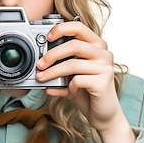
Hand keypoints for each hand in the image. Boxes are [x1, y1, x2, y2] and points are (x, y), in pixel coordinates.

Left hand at [35, 21, 135, 142]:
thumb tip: (38, 65)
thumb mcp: (70, 77)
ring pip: (73, 64)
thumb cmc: (88, 93)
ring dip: (53, 72)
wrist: (104, 115)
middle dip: (52, 54)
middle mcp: (103, 53)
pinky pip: (78, 80)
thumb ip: (58, 68)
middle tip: (40, 64)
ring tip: (42, 78)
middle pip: (74, 45)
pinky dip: (68, 86)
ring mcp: (105, 67)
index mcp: (96, 46)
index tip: (48, 37)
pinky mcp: (103, 82)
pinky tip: (69, 91)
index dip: (61, 29)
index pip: (79, 27)